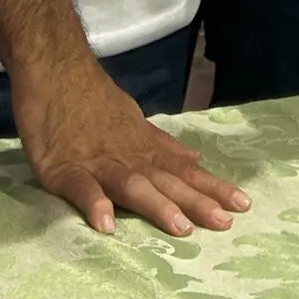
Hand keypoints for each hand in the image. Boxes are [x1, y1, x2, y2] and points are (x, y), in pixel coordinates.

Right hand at [12, 57, 247, 237]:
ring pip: (132, 185)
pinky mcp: (64, 169)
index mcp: (144, 149)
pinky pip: (81, 188)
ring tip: (181, 229)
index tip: (242, 205)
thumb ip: (161, 145)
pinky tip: (106, 224)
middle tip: (225, 223)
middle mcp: (128, 158)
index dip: (212, 189)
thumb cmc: (94, 98)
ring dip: (157, 206)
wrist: (56, 69)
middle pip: (166, 182)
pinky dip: (94, 204)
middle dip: (197, 202)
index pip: (184, 172)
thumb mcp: (134, 120)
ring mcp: (97, 163)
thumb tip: (195, 160)